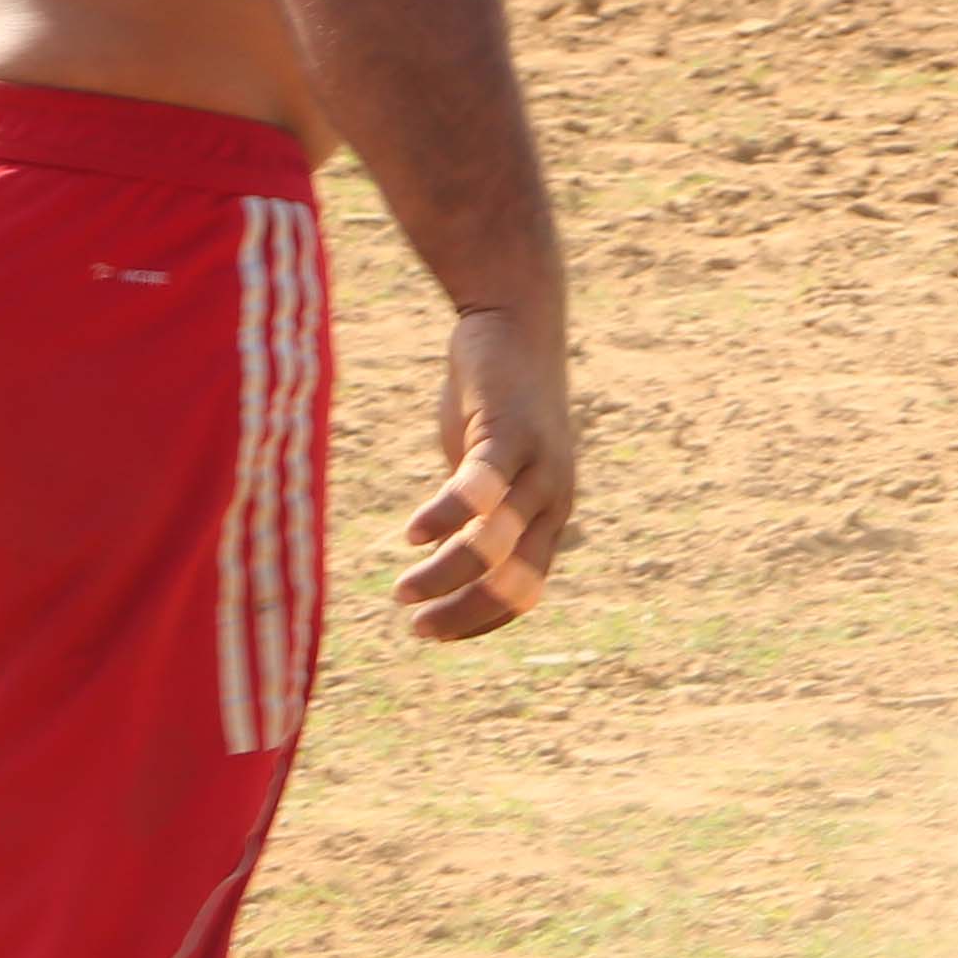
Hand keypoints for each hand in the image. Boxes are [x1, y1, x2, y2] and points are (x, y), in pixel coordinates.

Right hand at [396, 305, 574, 640]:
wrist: (516, 323)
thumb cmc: (494, 408)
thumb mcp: (486, 474)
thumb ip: (471, 520)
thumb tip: (438, 567)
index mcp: (551, 516)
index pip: (523, 594)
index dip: (478, 623)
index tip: (430, 634)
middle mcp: (555, 498)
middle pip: (512, 581)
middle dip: (461, 613)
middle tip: (413, 624)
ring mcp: (537, 464)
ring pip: (494, 544)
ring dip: (445, 576)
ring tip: (402, 589)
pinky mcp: (509, 430)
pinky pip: (480, 488)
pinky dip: (445, 517)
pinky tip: (411, 533)